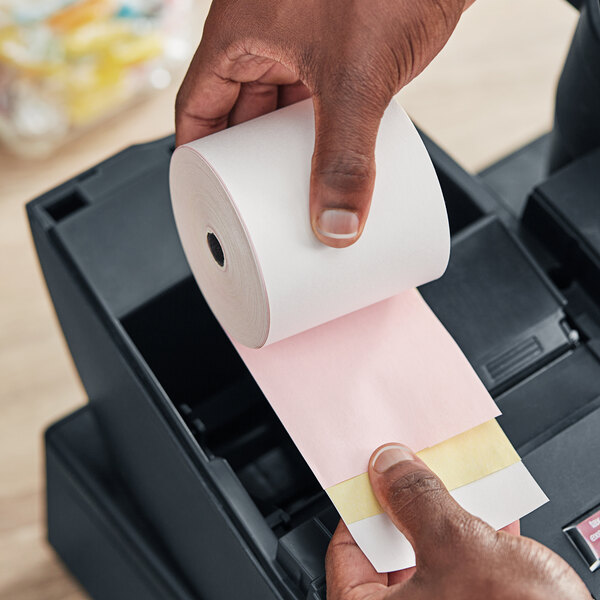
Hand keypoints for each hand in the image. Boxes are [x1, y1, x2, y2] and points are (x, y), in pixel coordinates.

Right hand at [175, 0, 472, 246]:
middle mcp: (266, 34)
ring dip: (285, 146)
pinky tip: (331, 155)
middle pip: (238, 112)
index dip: (197, 153)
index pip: (196, 106)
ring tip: (294, 188)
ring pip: (279, 105)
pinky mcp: (342, 43)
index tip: (205, 189)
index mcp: (241, 32)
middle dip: (245, 160)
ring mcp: (304, 38)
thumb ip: (345, 157)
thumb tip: (337, 223)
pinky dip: (319, 128)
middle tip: (255, 202)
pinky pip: (316, 97)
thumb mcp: (355, 78)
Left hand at [326, 444, 590, 599]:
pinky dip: (477, 543)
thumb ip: (417, 500)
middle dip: (408, 507)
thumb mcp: (458, 546)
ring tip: (452, 482)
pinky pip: (469, 574)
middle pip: (391, 553)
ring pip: (433, 561)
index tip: (374, 474)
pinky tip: (494, 514)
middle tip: (413, 471)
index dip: (361, 507)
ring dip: (446, 519)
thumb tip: (391, 465)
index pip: (346, 551)